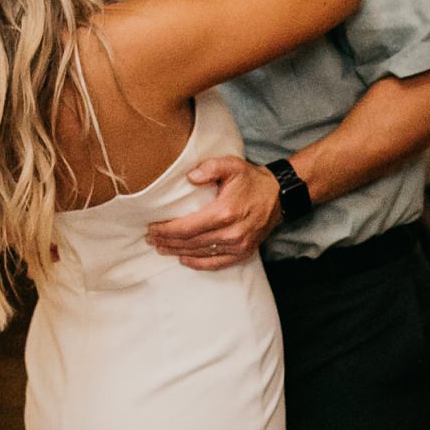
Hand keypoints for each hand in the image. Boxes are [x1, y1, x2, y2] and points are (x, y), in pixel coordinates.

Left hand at [148, 153, 281, 268]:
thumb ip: (210, 168)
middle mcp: (231, 233)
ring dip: (178, 252)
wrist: (279, 196)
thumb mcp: (232, 165)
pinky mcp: (243, 252)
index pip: (187, 227)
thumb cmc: (252, 180)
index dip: (166, 230)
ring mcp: (238, 245)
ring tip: (162, 248)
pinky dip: (198, 264)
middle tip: (151, 239)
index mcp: (224, 212)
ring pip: (200, 253)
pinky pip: (216, 263)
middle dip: (168, 241)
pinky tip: (184, 259)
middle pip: (190, 242)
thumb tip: (190, 177)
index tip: (152, 228)